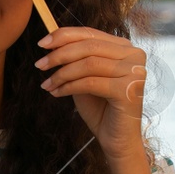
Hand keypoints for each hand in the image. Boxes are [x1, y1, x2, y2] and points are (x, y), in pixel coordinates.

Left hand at [32, 26, 147, 158]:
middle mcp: (134, 55)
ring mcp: (134, 72)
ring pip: (89, 64)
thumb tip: (51, 41)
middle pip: (89, 46)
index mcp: (125, 47)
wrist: (116, 140)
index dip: (64, 35)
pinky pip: (90, 83)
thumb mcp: (84, 77)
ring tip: (47, 84)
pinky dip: (69, 87)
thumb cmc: (100, 108)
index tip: (42, 44)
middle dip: (60, 55)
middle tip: (40, 65)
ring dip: (62, 73)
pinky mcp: (128, 90)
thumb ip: (75, 59)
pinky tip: (57, 93)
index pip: (91, 33)